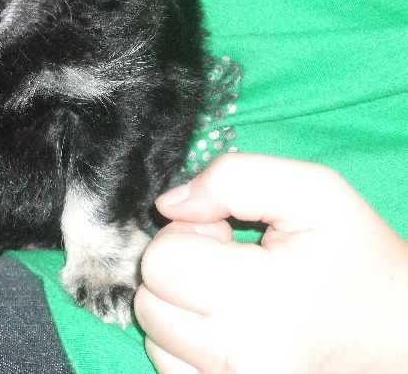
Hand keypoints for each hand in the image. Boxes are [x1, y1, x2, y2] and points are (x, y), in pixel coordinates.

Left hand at [135, 153, 407, 372]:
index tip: (229, 238)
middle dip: (180, 270)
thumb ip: (234, 178)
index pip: (161, 260)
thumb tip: (168, 205)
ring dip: (180, 308)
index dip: (190, 235)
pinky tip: (230, 328)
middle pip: (150, 299)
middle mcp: (242, 360)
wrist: (403, 335)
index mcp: (262, 302)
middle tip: (234, 265)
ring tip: (235, 298)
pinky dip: (187, 344)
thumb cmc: (358, 258)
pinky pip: (171, 367)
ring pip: (155, 335)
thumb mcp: (314, 193)